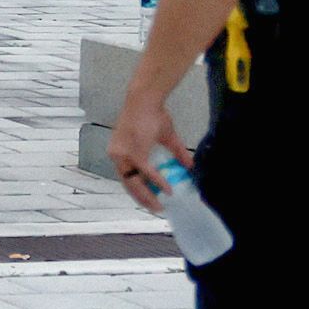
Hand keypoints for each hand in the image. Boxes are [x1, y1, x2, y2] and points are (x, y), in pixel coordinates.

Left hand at [104, 94, 194, 216]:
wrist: (146, 100)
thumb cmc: (153, 115)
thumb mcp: (165, 138)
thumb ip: (176, 153)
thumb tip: (190, 166)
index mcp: (120, 152)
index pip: (125, 177)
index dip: (137, 190)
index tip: (148, 200)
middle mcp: (117, 155)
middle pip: (128, 184)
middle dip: (142, 198)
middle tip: (155, 209)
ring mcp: (123, 154)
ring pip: (135, 182)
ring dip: (148, 196)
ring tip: (160, 206)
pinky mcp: (134, 152)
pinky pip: (147, 172)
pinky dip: (158, 182)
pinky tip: (168, 190)